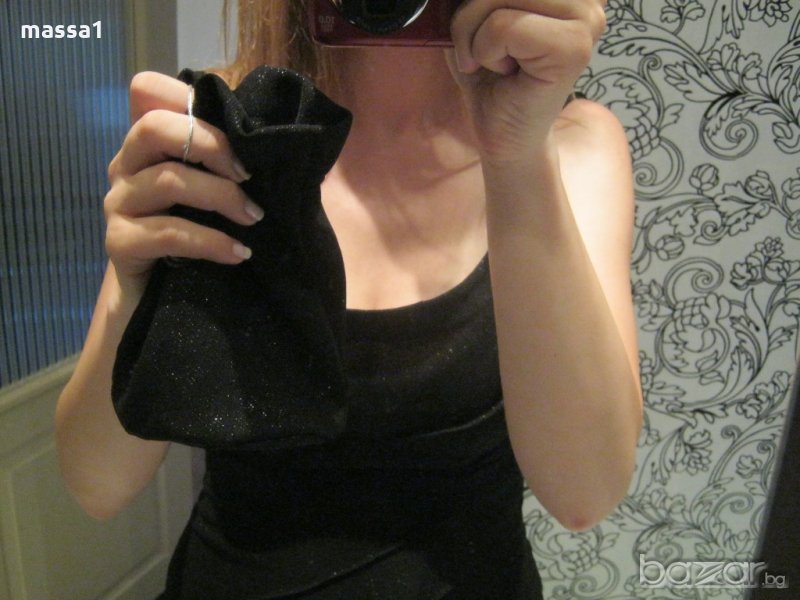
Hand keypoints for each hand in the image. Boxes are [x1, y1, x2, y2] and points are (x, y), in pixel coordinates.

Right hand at [104, 72, 261, 298]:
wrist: (157, 299)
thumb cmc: (195, 237)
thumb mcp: (216, 193)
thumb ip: (232, 164)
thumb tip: (287, 146)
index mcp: (149, 144)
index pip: (149, 91)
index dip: (191, 100)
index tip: (240, 132)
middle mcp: (126, 165)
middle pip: (154, 127)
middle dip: (211, 145)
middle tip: (250, 175)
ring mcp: (118, 203)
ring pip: (167, 180)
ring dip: (221, 197)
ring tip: (254, 218)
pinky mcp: (119, 242)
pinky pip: (168, 233)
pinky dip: (210, 242)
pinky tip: (239, 253)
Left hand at [448, 0, 606, 164]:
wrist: (501, 133)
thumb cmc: (488, 75)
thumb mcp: (474, 14)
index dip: (480, 0)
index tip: (485, 31)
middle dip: (470, 11)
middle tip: (477, 47)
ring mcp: (586, 18)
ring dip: (474, 33)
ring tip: (490, 60)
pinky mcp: (574, 47)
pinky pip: (504, 27)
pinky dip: (486, 50)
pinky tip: (503, 71)